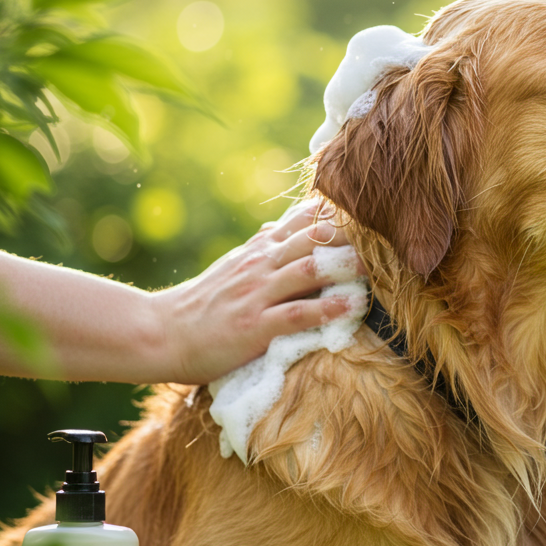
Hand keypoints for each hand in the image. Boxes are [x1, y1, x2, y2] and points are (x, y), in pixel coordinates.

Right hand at [151, 199, 363, 384]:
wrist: (161, 333)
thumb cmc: (202, 304)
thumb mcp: (231, 266)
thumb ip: (259, 247)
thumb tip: (277, 225)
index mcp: (259, 250)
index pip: (303, 220)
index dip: (338, 214)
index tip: (371, 213)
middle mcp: (261, 265)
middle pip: (312, 238)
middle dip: (350, 237)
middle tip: (385, 237)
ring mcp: (257, 295)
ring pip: (308, 270)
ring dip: (345, 267)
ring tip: (376, 266)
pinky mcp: (254, 326)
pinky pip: (297, 314)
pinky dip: (326, 309)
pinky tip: (351, 306)